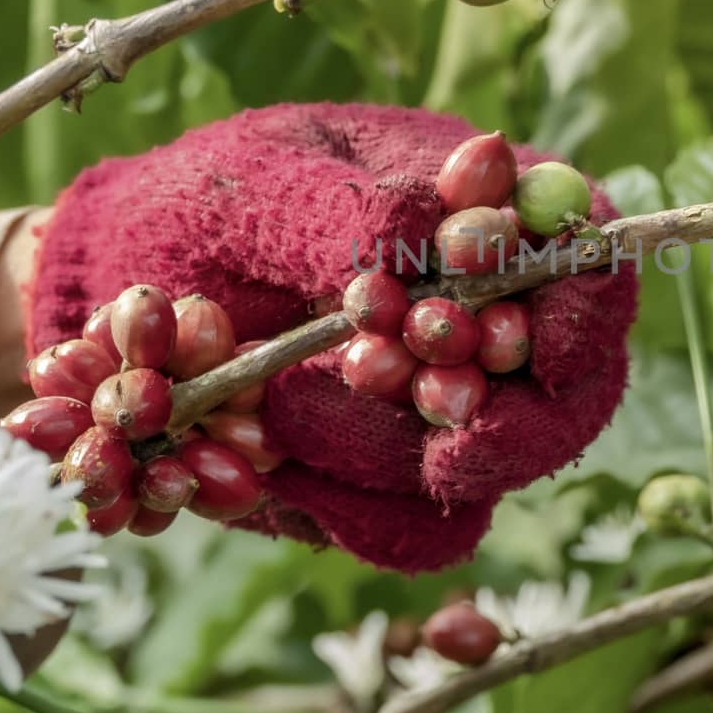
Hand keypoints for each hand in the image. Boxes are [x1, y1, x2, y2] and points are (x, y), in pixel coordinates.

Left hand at [27, 103, 636, 570]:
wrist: (121, 290)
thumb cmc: (206, 203)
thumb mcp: (257, 179)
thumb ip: (349, 208)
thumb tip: (438, 241)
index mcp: (491, 221)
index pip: (592, 268)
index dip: (588, 312)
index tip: (537, 344)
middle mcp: (490, 325)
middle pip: (569, 399)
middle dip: (506, 419)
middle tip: (436, 417)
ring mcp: (446, 414)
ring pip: (486, 472)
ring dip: (398, 453)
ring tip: (287, 406)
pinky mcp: (389, 487)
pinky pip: (410, 533)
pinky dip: (350, 511)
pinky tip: (274, 467)